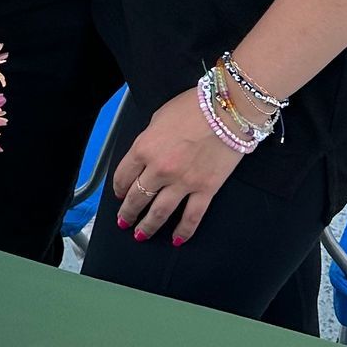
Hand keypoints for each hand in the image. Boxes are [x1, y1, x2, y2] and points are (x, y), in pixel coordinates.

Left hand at [111, 88, 244, 243]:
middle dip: (128, 212)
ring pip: (159, 213)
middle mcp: (159, 169)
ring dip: (147, 227)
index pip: (123, 175)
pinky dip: (183, 232)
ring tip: (141, 235)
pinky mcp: (205, 190)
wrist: (227, 110)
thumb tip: (147, 154)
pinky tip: (177, 240)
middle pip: (137, 198)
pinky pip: (191, 217)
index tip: (119, 194)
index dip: (118, 188)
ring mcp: (182, 182)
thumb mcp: (159, 118)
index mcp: (144, 148)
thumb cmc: (193, 106)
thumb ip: (149, 139)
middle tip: (123, 221)